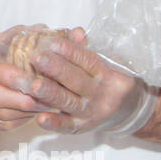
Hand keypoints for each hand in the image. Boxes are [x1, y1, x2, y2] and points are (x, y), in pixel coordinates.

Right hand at [0, 26, 58, 138]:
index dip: (23, 76)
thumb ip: (13, 38)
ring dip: (30, 110)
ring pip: (5, 115)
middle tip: (51, 93)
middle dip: (27, 97)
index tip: (44, 75)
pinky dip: (24, 118)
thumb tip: (43, 29)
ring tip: (49, 102)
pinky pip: (6, 125)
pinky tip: (36, 110)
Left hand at [24, 28, 158, 134]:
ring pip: (69, 102)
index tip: (51, 42)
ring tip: (32, 85)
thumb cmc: (110, 82)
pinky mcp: (82, 127)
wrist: (129, 112)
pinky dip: (54, 124)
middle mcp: (100, 94)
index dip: (70, 52)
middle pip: (76, 80)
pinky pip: (67, 126)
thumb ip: (87, 49)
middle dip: (56, 69)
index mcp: (107, 75)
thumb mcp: (107, 64)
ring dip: (49, 93)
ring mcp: (91, 112)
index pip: (88, 61)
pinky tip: (40, 119)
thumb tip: (76, 32)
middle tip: (36, 58)